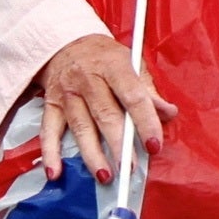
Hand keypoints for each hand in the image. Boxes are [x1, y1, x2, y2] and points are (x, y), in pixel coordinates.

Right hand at [20, 29, 155, 180]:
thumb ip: (148, 89)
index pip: (132, 96)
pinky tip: (54, 172)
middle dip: (118, 145)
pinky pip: (49, 131)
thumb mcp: (131, 62)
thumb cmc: (104, 57)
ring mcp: (68, 93)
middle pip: (105, 115)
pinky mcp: (51, 105)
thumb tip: (168, 113)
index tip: (153, 145)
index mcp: (114, 66)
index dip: (145, 122)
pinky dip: (50, 153)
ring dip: (92, 154)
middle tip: (129, 168)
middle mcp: (88, 80)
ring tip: (105, 176)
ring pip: (81, 127)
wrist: (65, 42)